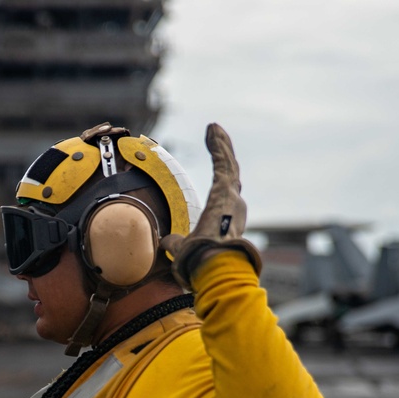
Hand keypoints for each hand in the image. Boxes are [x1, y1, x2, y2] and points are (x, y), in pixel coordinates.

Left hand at [160, 123, 261, 289]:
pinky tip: (213, 130)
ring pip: (228, 165)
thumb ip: (175, 243)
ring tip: (214, 129)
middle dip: (223, 154)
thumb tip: (165, 242)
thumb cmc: (200, 263)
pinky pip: (222, 162)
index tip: (219, 165)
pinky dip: (218, 146)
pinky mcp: (225, 190)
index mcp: (225, 219)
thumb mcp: (183, 249)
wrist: (212, 266)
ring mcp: (231, 197)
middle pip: (230, 173)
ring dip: (221, 145)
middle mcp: (234, 206)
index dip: (223, 175)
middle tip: (217, 138)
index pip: (225, 191)